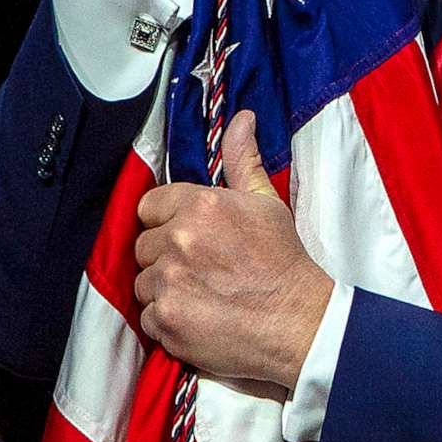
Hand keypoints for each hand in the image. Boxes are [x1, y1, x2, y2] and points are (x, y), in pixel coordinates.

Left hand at [133, 112, 333, 388]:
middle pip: (144, 246)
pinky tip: (198, 317)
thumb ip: (243, 160)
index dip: (167, 222)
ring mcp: (170, 282)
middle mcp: (180, 240)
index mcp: (201, 205)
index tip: (189, 237)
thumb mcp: (267, 203)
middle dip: (165, 257)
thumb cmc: (283, 262)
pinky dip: (168, 321)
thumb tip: (242, 119)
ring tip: (201, 295)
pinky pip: (148, 318)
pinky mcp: (167, 320)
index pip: (149, 206)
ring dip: (165, 290)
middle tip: (200, 269)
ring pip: (143, 283)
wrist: (298, 321)